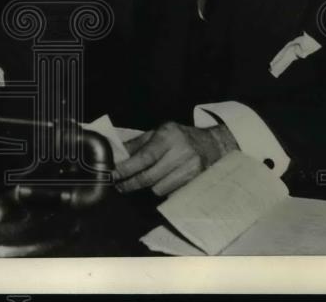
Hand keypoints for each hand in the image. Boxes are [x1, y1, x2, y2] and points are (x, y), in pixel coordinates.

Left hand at [113, 121, 238, 196]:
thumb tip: (117, 155)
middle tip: (119, 185)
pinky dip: (162, 189)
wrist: (212, 145)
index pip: (145, 157)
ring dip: (148, 187)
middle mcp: (181, 152)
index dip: (127, 169)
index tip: (113, 175)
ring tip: (145, 180)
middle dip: (131, 183)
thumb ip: (137, 144)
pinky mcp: (195, 183)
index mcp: (169, 136)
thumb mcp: (158, 132)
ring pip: (159, 188)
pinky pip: (171, 193)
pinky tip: (161, 182)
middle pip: (150, 177)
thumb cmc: (179, 137)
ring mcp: (191, 169)